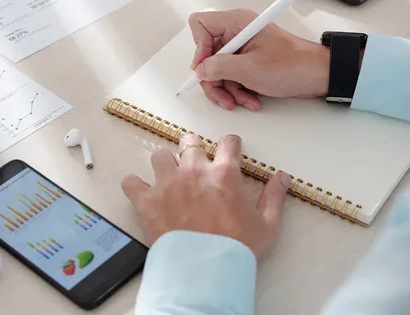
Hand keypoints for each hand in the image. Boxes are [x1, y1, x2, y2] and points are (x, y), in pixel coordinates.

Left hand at [121, 134, 291, 257]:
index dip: (230, 144)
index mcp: (224, 174)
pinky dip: (134, 185)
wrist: (205, 270)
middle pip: (190, 142)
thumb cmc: (236, 248)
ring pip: (159, 155)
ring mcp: (168, 183)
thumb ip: (274, 196)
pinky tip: (140, 191)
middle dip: (193, 148)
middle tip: (194, 162)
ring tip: (168, 175)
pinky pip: (131, 181)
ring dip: (164, 163)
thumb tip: (282, 177)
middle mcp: (194, 171)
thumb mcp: (267, 224)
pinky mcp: (147, 200)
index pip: (228, 143)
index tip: (229, 149)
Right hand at [188, 9, 330, 110]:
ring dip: (227, 89)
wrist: (318, 76)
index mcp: (236, 23)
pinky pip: (231, 76)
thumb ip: (218, 67)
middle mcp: (236, 32)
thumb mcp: (249, 69)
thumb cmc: (293, 65)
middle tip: (223, 95)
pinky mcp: (248, 61)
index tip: (207, 68)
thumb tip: (200, 70)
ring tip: (242, 101)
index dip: (199, 48)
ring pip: (217, 70)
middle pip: (206, 54)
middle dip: (214, 78)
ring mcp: (242, 48)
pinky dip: (238, 90)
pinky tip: (251, 99)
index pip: (200, 25)